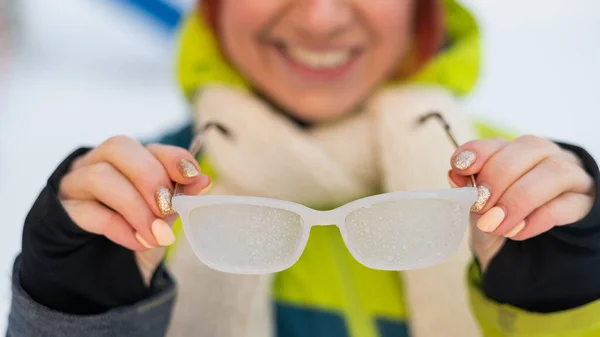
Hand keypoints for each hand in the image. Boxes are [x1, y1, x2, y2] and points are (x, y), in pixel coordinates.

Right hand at [58, 136, 210, 280]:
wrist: (102, 268)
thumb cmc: (137, 230)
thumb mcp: (164, 216)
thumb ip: (180, 197)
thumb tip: (204, 181)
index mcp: (131, 160)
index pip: (150, 146)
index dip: (173, 158)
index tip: (193, 177)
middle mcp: (100, 162)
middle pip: (118, 147)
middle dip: (149, 176)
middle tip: (168, 208)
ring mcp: (76, 183)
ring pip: (99, 176)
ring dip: (135, 206)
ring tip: (157, 235)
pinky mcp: (63, 210)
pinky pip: (88, 211)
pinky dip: (119, 228)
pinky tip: (138, 242)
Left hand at [448, 135, 594, 270]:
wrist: (529, 254)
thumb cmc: (501, 219)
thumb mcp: (479, 208)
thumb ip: (469, 191)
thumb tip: (455, 174)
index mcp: (514, 152)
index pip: (497, 141)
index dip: (478, 151)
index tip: (460, 168)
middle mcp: (545, 156)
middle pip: (529, 148)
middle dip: (499, 177)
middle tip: (480, 206)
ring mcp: (570, 176)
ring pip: (553, 172)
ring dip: (519, 199)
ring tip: (495, 224)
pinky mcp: (585, 203)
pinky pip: (567, 204)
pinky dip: (537, 219)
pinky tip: (516, 233)